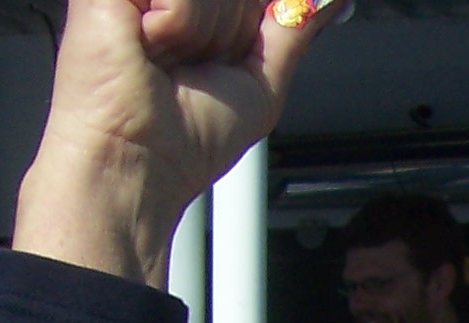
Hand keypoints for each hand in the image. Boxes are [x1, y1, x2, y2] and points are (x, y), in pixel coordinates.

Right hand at [14, 0, 331, 285]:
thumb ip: (294, 30)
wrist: (136, 161)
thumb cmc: (189, 138)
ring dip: (206, 36)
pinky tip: (147, 46)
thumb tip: (332, 2)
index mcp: (198, 8)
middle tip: (192, 66)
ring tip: (166, 61)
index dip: (251, 24)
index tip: (236, 52)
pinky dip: (181, 26)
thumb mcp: (262, 83)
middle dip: (232, 33)